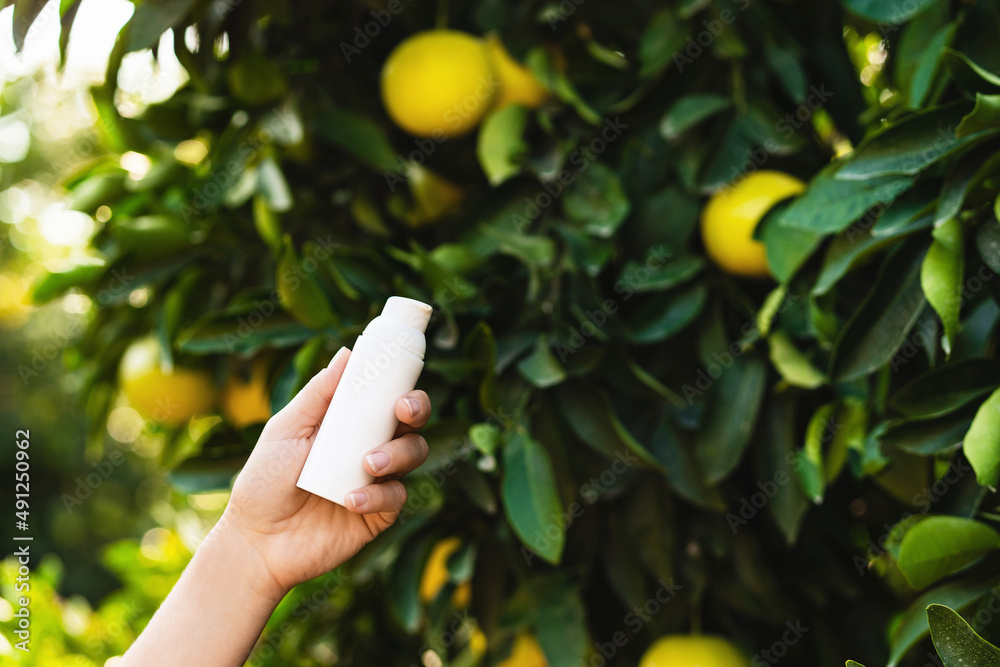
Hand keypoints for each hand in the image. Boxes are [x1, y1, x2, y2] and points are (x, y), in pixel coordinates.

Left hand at [221, 347, 429, 596]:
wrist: (256, 542)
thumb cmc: (264, 482)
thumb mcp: (285, 430)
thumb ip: (318, 394)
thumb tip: (347, 353)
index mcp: (349, 424)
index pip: (386, 397)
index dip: (402, 385)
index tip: (401, 380)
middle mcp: (369, 448)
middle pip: (411, 422)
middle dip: (416, 410)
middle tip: (403, 410)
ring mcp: (377, 481)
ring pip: (413, 454)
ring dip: (398, 453)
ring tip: (368, 463)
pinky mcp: (378, 514)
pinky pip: (396, 497)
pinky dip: (378, 494)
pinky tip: (351, 500)